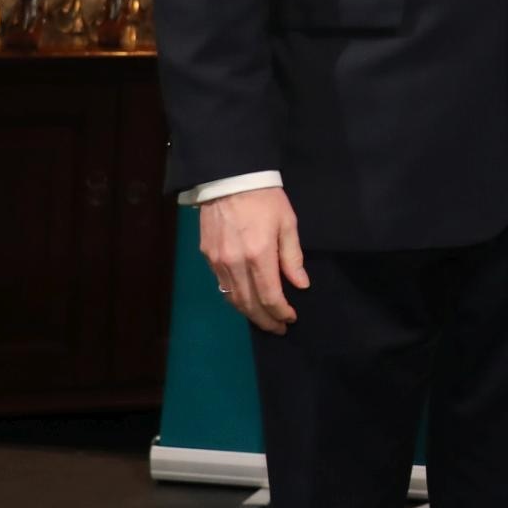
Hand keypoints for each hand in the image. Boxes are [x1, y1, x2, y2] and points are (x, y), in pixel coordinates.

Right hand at [200, 187, 307, 333]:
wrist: (229, 179)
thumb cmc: (265, 198)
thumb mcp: (288, 223)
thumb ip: (292, 257)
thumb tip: (300, 285)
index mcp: (258, 255)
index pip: (269, 296)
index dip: (280, 312)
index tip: (291, 319)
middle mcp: (235, 263)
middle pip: (249, 303)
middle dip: (264, 320)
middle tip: (278, 329)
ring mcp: (218, 261)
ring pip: (232, 298)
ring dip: (248, 313)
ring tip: (264, 319)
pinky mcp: (207, 256)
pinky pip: (221, 285)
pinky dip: (234, 297)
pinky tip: (246, 300)